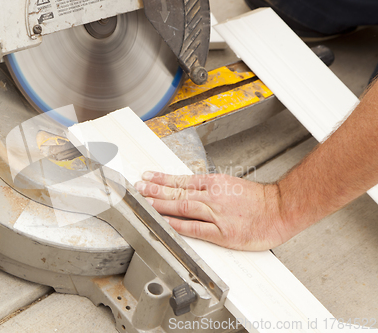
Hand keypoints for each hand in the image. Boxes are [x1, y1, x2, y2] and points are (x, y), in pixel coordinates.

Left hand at [135, 171, 292, 250]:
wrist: (281, 209)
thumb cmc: (259, 200)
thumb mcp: (231, 185)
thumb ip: (210, 188)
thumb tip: (189, 190)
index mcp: (214, 183)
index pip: (181, 180)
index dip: (161, 179)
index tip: (146, 177)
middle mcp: (212, 196)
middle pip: (177, 192)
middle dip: (154, 190)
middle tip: (137, 188)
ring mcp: (216, 214)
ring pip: (182, 207)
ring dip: (161, 205)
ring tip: (144, 202)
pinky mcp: (222, 232)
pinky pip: (195, 228)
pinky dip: (178, 225)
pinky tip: (165, 223)